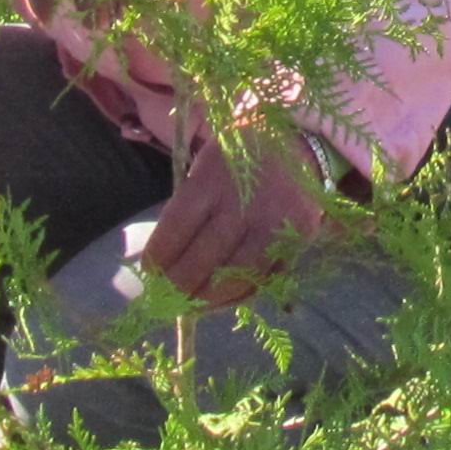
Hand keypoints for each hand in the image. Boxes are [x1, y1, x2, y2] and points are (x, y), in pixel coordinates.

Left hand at [141, 130, 334, 301]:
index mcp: (211, 180)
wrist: (301, 142)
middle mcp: (242, 205)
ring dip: (206, 300)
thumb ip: (188, 206)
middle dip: (176, 287)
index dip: (158, 258)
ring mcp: (272, 225)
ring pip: (234, 279)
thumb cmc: (242, 156)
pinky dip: (238, 296)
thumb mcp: (206, 166)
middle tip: (163, 298)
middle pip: (201, 260)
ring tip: (189, 307)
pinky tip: (219, 300)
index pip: (175, 229)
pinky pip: (263, 279)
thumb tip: (165, 258)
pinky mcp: (297, 240)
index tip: (149, 271)